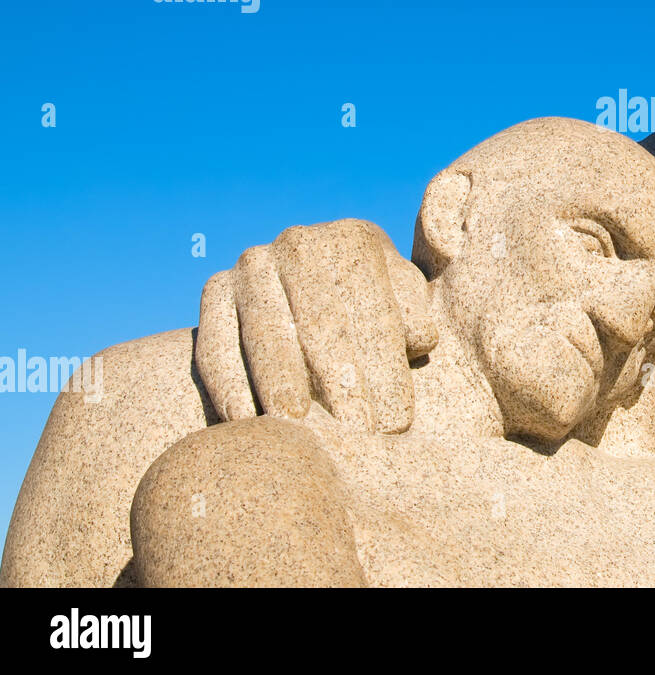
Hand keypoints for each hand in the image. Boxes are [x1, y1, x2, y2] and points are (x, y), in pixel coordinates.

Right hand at [196, 219, 436, 433]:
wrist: (307, 290)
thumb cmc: (372, 307)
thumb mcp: (403, 299)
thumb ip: (416, 314)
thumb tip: (419, 338)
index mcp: (354, 239)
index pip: (373, 310)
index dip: (386, 368)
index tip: (396, 421)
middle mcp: (299, 243)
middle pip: (321, 323)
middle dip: (340, 384)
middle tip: (355, 435)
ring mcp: (252, 265)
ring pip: (266, 334)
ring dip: (281, 386)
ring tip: (299, 432)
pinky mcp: (214, 290)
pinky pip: (217, 343)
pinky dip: (228, 384)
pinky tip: (245, 422)